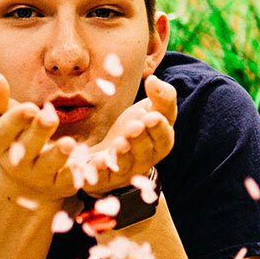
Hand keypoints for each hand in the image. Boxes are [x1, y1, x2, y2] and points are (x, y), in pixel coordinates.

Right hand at [0, 73, 77, 200]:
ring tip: (69, 143)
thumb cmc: (11, 135)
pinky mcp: (57, 185)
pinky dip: (76, 173)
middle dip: (38, 132)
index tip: (29, 107)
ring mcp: (37, 175)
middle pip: (26, 147)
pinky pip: (68, 180)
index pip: (3, 130)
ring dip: (58, 155)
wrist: (24, 178)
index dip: (15, 120)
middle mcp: (14, 161)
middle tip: (50, 116)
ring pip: (47, 165)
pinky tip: (84, 164)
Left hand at [82, 76, 177, 195]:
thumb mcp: (151, 111)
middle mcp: (144, 160)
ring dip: (122, 156)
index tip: (152, 117)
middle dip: (140, 140)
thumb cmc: (135, 129)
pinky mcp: (102, 179)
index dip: (159, 129)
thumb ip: (160, 97)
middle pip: (145, 152)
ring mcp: (123, 171)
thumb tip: (154, 80)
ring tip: (119, 144)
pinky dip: (98, 172)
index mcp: (159, 143)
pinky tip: (95, 163)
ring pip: (125, 166)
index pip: (164, 137)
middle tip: (134, 127)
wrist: (108, 154)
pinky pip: (101, 178)